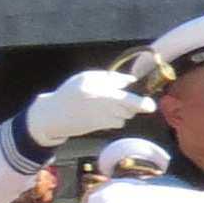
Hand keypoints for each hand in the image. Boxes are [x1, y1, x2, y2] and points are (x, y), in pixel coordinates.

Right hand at [23, 68, 158, 145]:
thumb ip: (108, 78)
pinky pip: (118, 123)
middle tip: (149, 106)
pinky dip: (117, 120)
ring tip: (112, 107)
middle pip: (131, 102)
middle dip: (142, 105)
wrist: (53, 115)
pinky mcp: (100, 124)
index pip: (121, 82)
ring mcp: (101, 112)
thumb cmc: (71, 94)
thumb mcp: (85, 78)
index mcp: (95, 82)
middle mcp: (99, 97)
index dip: (135, 86)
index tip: (147, 91)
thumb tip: (131, 81)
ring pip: (126, 114)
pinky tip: (105, 116)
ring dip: (126, 112)